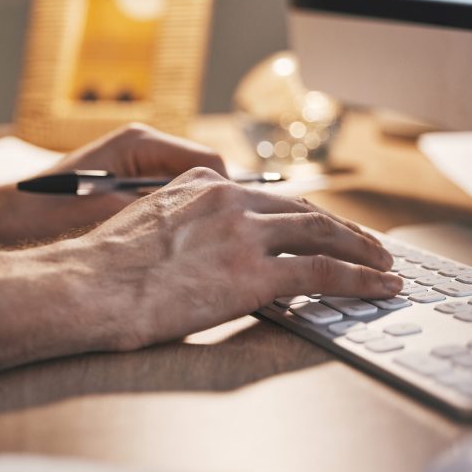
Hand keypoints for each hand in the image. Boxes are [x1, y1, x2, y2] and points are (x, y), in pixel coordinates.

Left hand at [0, 123, 225, 247]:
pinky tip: (175, 244)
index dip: (229, 198)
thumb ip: (163, 210)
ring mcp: (134, 162)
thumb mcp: (114, 214)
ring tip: (205, 245)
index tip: (236, 231)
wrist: (9, 219)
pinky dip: (177, 217)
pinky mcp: (126, 180)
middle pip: (203, 172)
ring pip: (189, 186)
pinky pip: (168, 196)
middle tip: (228, 240)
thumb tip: (211, 216)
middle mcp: (142, 144)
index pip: (209, 163)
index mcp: (141, 143)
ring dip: (199, 213)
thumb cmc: (55, 215)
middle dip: (218, 205)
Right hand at [0, 168, 398, 376]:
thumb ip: (181, 221)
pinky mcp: (253, 272)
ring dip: (360, 248)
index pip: (267, 196)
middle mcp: (228, 199)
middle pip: (302, 208)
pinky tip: (379, 285)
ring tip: (384, 262)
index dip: (301, 213)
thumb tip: (198, 242)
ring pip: (321, 232)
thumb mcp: (144, 224)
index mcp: (201, 186)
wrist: (88, 286)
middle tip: (367, 241)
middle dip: (341, 226)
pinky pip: (321, 271)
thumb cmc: (103, 265)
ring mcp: (243, 233)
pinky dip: (358, 277)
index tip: (319, 224)